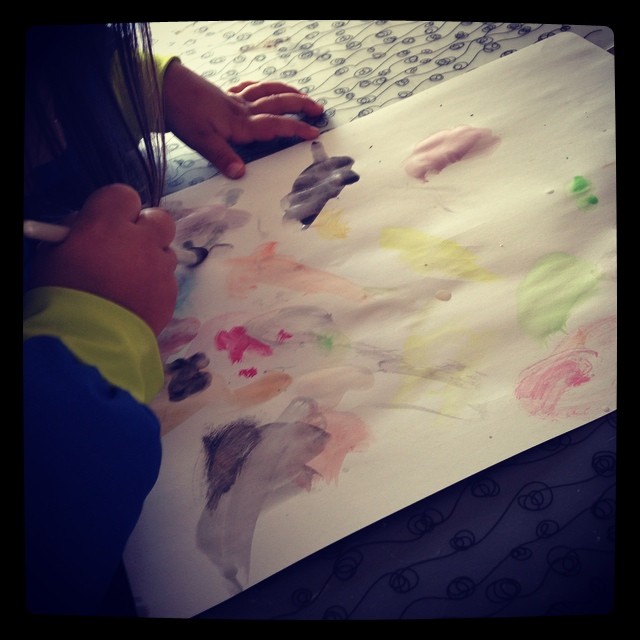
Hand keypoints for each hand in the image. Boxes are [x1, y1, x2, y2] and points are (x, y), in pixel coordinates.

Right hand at [27, 184, 177, 335]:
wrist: (89, 342)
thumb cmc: (61, 297)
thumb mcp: (52, 257)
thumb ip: (74, 235)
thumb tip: (84, 228)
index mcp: (106, 224)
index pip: (123, 195)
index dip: (116, 209)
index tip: (105, 223)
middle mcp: (141, 240)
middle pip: (159, 218)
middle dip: (146, 228)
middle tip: (128, 245)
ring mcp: (160, 267)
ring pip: (166, 251)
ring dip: (152, 259)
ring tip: (130, 280)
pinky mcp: (171, 293)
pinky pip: (168, 280)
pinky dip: (156, 285)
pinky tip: (137, 300)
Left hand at [163, 62, 324, 178]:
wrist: (162, 87)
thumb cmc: (182, 114)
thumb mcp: (201, 140)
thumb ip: (223, 157)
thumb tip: (242, 174)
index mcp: (241, 124)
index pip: (275, 126)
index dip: (296, 129)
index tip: (315, 133)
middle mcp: (242, 109)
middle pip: (278, 104)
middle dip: (300, 106)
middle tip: (319, 110)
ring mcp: (233, 99)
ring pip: (267, 92)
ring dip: (287, 93)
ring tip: (302, 95)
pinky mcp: (223, 94)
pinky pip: (248, 88)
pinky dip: (260, 87)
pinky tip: (264, 88)